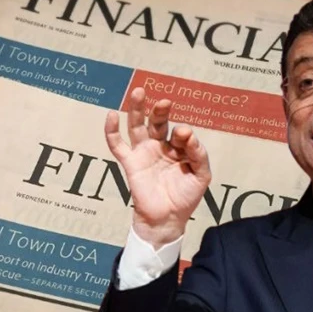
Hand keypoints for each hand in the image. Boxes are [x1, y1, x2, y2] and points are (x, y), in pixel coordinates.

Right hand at [105, 87, 210, 248]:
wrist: (168, 219)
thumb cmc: (186, 197)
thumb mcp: (201, 175)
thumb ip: (199, 154)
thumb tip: (188, 133)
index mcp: (178, 149)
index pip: (180, 134)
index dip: (184, 133)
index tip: (186, 136)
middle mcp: (160, 147)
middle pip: (157, 122)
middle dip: (160, 111)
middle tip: (165, 102)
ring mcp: (144, 153)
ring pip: (137, 126)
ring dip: (137, 109)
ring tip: (139, 93)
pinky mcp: (130, 163)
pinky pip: (117, 145)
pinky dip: (112, 130)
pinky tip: (112, 115)